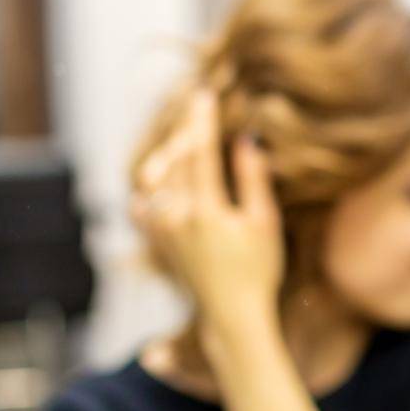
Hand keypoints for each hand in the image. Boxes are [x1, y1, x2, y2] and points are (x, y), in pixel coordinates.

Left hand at [133, 91, 283, 329]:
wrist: (232, 315)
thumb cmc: (259, 271)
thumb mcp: (265, 223)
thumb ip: (252, 180)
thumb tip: (245, 140)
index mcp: (206, 209)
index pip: (201, 152)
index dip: (202, 120)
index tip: (204, 95)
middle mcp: (177, 216)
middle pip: (175, 160)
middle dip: (186, 131)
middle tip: (195, 109)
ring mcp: (162, 230)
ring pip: (157, 180)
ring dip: (169, 156)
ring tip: (183, 141)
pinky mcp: (158, 242)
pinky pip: (144, 205)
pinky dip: (150, 188)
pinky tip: (159, 181)